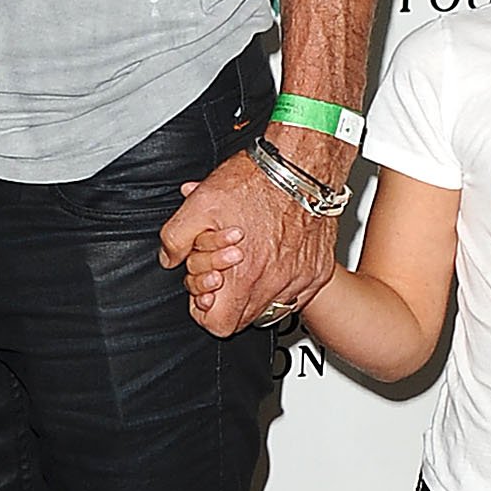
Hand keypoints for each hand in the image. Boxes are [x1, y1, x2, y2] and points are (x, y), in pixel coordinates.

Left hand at [160, 145, 335, 333]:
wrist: (300, 165)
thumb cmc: (257, 181)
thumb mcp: (198, 204)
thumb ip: (175, 238)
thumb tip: (170, 259)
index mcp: (247, 276)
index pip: (219, 326)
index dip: (204, 311)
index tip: (204, 293)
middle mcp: (278, 284)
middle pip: (243, 319)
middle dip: (227, 299)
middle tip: (223, 271)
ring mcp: (302, 279)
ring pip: (270, 307)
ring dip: (254, 291)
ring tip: (248, 260)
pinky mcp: (320, 271)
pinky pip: (296, 294)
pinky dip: (281, 283)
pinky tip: (271, 257)